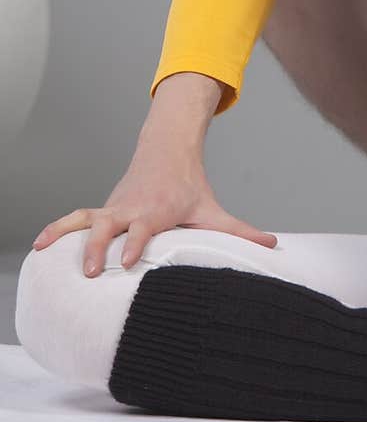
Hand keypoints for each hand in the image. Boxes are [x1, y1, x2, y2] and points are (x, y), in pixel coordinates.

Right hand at [31, 72, 277, 274]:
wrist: (167, 151)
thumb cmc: (189, 186)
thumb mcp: (213, 208)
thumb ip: (240, 230)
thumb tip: (272, 244)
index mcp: (158, 209)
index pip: (144, 227)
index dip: (134, 244)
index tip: (126, 262)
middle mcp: (132, 208)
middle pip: (110, 224)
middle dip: (99, 246)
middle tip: (91, 270)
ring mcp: (114, 207)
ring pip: (85, 218)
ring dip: (67, 235)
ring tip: (44, 252)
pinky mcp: (103, 208)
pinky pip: (76, 218)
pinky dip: (57, 229)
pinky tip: (39, 246)